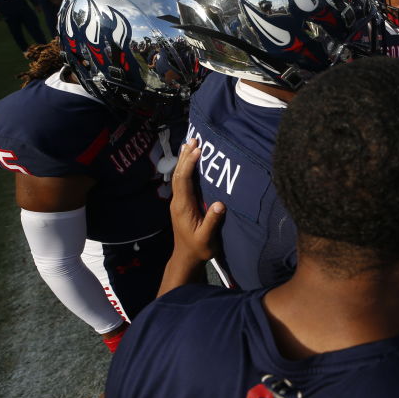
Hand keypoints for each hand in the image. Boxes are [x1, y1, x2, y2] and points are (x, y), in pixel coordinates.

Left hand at [169, 138, 224, 266]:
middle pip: (179, 174)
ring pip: (179, 176)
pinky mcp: (183, 203)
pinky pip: (183, 181)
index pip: (183, 180)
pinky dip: (186, 168)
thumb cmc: (198, 248)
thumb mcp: (206, 239)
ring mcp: (179, 201)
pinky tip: (190, 161)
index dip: (189, 164)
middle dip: (186, 157)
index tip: (198, 151)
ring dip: (184, 160)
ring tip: (190, 144)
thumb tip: (219, 204)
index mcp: (183, 206)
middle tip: (194, 139)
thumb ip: (212, 222)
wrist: (186, 258)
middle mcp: (178, 201)